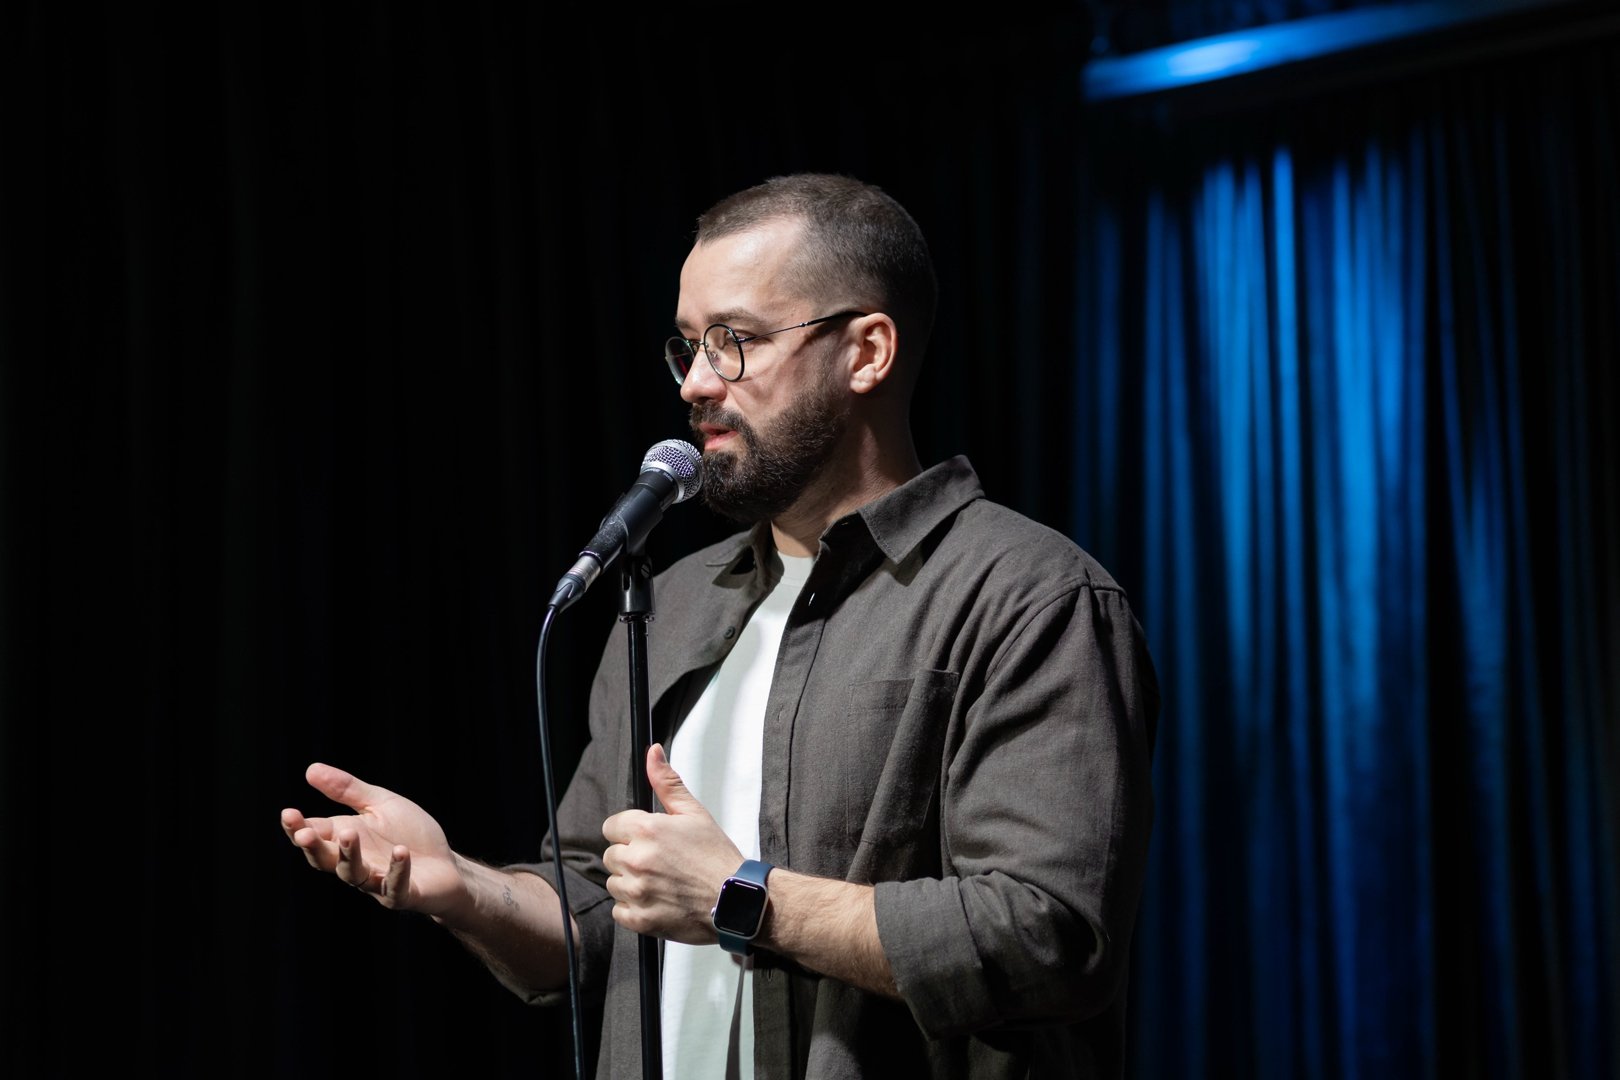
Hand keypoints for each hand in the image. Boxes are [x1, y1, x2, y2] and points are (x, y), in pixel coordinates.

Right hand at [280, 763, 465, 916]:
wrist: (446, 863)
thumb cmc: (410, 833)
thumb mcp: (380, 804)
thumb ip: (347, 790)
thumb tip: (311, 769)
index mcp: (346, 839)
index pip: (314, 834)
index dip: (298, 827)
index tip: (288, 813)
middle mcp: (356, 863)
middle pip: (326, 859)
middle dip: (313, 847)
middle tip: (303, 834)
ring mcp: (377, 882)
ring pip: (353, 874)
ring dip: (349, 855)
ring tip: (349, 833)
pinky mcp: (402, 895)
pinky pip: (394, 888)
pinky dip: (396, 870)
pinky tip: (400, 851)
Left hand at [600, 744, 743, 943]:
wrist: (736, 900)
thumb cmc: (717, 857)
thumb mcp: (694, 812)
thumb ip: (667, 782)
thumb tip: (653, 753)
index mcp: (646, 830)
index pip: (611, 827)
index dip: (629, 833)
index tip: (647, 840)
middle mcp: (637, 860)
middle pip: (611, 856)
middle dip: (630, 857)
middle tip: (659, 863)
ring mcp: (637, 892)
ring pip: (614, 883)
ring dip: (631, 883)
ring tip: (660, 882)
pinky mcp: (640, 919)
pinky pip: (619, 911)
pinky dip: (634, 908)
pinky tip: (657, 901)